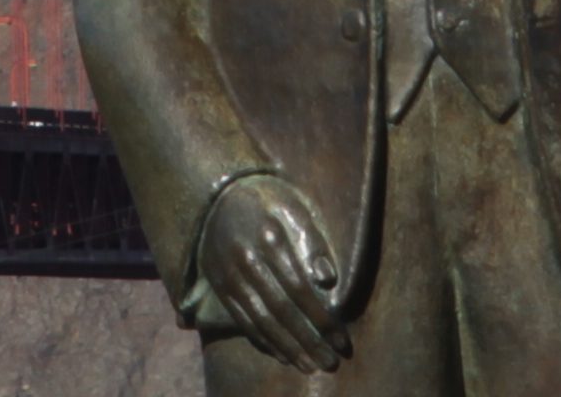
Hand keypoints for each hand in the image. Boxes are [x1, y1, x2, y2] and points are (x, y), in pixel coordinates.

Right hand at [202, 171, 351, 371]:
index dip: (321, 318)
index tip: (341, 339)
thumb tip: (328, 280)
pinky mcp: (220, 285)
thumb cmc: (267, 201)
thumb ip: (312, 240)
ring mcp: (230, 275)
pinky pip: (243, 319)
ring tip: (309, 366)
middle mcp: (247, 260)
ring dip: (288, 347)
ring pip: (261, 320)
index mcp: (270, 238)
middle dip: (308, 340)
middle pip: (281, 310)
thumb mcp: (293, 206)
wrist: (219, 195)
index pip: (300, 288)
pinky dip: (263, 341)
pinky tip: (283, 354)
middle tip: (330, 362)